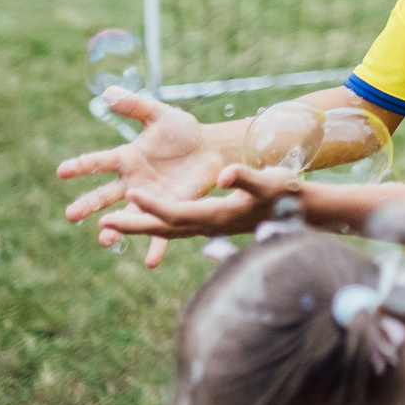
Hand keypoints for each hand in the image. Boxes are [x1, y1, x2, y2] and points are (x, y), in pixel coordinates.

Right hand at [57, 87, 230, 267]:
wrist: (211, 149)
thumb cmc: (183, 132)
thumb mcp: (161, 115)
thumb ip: (135, 106)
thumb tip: (107, 92)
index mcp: (127, 158)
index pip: (98, 162)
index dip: (81, 165)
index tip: (61, 171)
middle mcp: (133, 182)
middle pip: (105, 194)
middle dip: (88, 204)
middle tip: (70, 214)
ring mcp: (149, 199)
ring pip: (127, 216)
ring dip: (115, 228)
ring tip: (104, 239)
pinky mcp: (170, 209)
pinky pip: (160, 230)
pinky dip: (156, 246)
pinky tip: (151, 262)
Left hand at [96, 162, 301, 249]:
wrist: (301, 211)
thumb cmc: (286, 193)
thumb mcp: (268, 182)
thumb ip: (246, 178)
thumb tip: (226, 174)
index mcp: (217, 216)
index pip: (176, 213)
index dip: (153, 205)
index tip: (131, 193)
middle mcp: (209, 226)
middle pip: (163, 228)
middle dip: (133, 226)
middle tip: (102, 225)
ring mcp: (209, 228)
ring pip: (166, 230)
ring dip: (139, 227)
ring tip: (109, 226)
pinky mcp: (212, 223)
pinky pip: (176, 227)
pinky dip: (155, 224)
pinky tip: (143, 220)